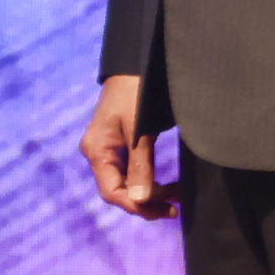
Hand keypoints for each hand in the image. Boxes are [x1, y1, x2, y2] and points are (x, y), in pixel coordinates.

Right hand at [80, 75, 170, 218]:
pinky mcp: (119, 144)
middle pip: (119, 190)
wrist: (136, 64)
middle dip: (147, 201)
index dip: (137, 206)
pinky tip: (166, 184)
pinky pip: (131, 172)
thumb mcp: (140, 132)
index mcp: (97, 151)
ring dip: (150, 192)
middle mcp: (98, 153)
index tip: (165, 210)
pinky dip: (148, 181)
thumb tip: (141, 200)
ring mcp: (108, 149)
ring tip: (177, 195)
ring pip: (127, 183)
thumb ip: (140, 166)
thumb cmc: (136, 94)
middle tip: (176, 207)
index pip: (113, 192)